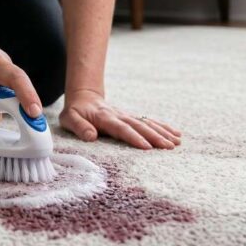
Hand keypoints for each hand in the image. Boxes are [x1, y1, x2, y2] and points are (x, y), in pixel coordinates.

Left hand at [60, 89, 180, 148]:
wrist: (84, 97)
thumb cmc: (75, 112)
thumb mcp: (69, 119)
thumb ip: (79, 127)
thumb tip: (91, 136)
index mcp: (105, 118)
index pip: (121, 128)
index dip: (134, 137)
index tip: (147, 147)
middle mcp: (119, 116)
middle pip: (139, 126)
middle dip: (155, 136)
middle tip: (169, 147)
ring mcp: (127, 116)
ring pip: (147, 123)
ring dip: (162, 132)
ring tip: (176, 142)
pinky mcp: (132, 118)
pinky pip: (149, 122)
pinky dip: (163, 127)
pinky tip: (176, 134)